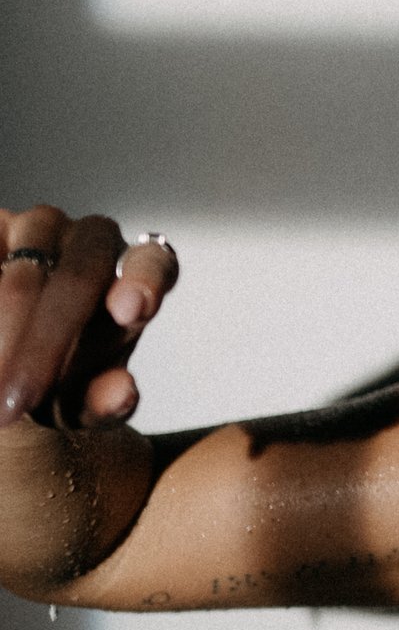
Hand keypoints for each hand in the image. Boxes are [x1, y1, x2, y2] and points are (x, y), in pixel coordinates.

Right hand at [0, 209, 177, 430]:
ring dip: (7, 329)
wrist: (7, 361)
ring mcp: (40, 226)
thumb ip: (105, 401)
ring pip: (26, 271)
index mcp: (138, 273)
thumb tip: (121, 393)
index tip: (130, 312)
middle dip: (47, 342)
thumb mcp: (83, 400)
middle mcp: (95, 240)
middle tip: (19, 402)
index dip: (144, 281)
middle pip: (81, 277)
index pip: (154, 263)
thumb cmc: (63, 373)